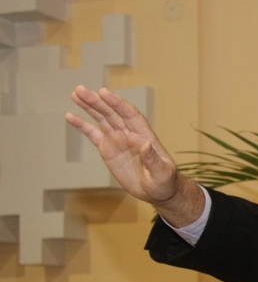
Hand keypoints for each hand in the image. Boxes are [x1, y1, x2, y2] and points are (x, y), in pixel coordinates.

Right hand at [66, 86, 203, 225]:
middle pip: (112, 113)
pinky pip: (93, 134)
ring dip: (89, 106)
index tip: (104, 92)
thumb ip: (153, 159)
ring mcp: (118, 139)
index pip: (130, 114)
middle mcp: (130, 133)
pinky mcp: (108, 149)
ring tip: (75, 94)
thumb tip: (146, 144)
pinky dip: (82, 125)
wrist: (156, 191)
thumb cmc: (163, 181)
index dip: (117, 103)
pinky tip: (70, 116)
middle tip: (81, 90)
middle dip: (97, 101)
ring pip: (102, 119)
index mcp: (144, 135)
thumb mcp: (162, 172)